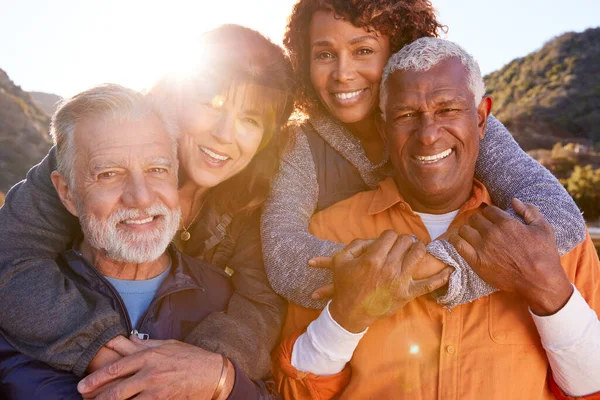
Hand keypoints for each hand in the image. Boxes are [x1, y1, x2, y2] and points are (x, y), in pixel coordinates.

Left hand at [78, 336, 232, 399]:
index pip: (116, 368)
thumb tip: (126, 339)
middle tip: (85, 399)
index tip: (83, 385)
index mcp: (149, 357)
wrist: (213, 374)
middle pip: (116, 390)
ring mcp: (157, 391)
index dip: (96, 379)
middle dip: (97, 397)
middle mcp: (150, 374)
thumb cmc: (191, 357)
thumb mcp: (167, 345)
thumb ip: (145, 344)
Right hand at [324, 231, 451, 332]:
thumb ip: (355, 244)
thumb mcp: (341, 260)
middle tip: (400, 246)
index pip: (390, 235)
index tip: (386, 242)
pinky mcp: (408, 294)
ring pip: (418, 254)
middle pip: (405, 241)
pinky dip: (441, 277)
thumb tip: (372, 240)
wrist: (350, 313)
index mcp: (373, 258)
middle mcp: (389, 267)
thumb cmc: (345, 286)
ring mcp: (400, 281)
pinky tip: (450, 269)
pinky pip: (429, 284)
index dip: (388, 236)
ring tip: (415, 250)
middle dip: (403, 240)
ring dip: (418, 248)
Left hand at [449, 199, 572, 315]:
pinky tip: (460, 241)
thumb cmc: (544, 254)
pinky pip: (457, 245)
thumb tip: (514, 200)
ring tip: (473, 235)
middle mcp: (492, 233)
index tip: (492, 220)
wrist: (539, 281)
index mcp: (507, 223)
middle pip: (475, 219)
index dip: (490, 214)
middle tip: (483, 229)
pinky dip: (456, 240)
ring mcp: (483, 247)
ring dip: (468, 230)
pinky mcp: (476, 261)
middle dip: (479, 221)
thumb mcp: (544, 228)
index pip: (488, 210)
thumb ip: (529, 211)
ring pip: (464, 229)